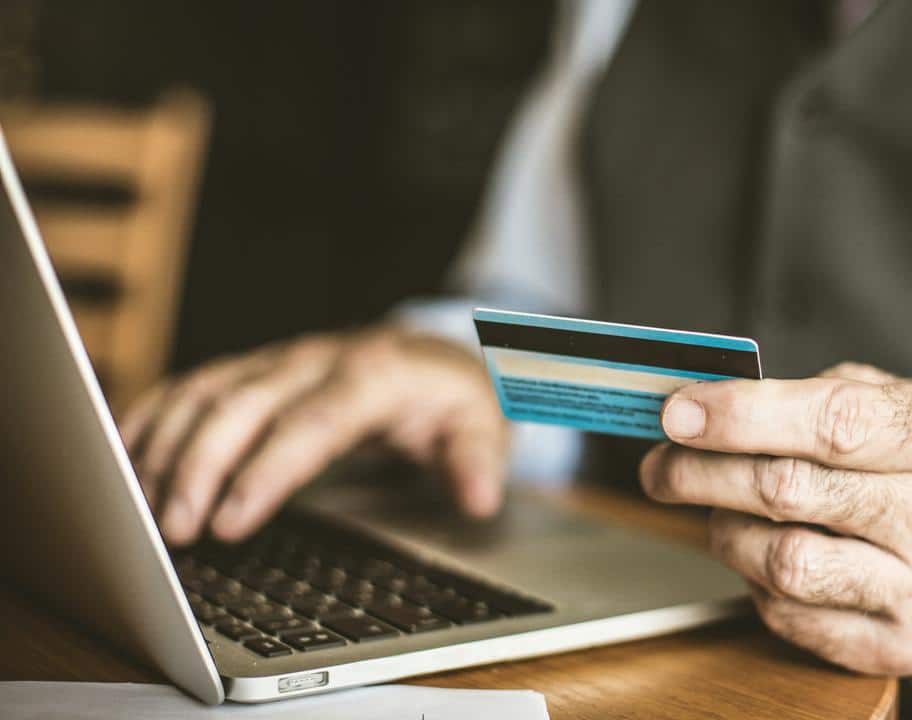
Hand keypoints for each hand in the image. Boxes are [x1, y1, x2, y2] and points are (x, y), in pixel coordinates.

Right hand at [120, 326, 507, 545]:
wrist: (433, 355)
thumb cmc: (452, 398)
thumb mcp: (483, 424)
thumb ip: (478, 460)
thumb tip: (479, 498)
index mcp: (372, 374)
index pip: (311, 424)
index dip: (266, 472)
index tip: (230, 521)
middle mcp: (315, 359)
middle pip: (243, 404)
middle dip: (199, 466)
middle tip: (172, 531)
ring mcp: (278, 359)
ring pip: (206, 390)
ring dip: (164, 445)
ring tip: (138, 508)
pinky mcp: (253, 367)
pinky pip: (192, 384)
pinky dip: (153, 415)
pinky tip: (123, 454)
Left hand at [639, 362, 911, 675]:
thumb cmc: (908, 462)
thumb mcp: (883, 400)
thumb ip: (803, 393)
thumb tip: (702, 404)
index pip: (832, 423)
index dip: (742, 415)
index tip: (679, 412)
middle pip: (790, 491)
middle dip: (703, 473)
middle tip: (661, 465)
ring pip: (782, 562)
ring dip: (725, 531)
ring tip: (719, 510)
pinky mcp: (895, 646)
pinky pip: (789, 615)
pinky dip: (754, 581)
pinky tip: (762, 553)